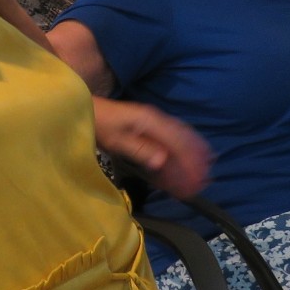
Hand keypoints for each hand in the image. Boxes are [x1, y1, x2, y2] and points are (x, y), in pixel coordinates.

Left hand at [94, 99, 211, 197]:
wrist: (87, 108)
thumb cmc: (99, 124)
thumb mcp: (117, 140)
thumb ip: (140, 150)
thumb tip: (163, 161)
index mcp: (152, 122)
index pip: (178, 143)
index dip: (190, 162)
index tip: (196, 180)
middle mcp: (158, 120)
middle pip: (184, 141)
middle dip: (195, 162)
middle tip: (203, 180)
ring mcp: (154, 123)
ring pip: (180, 140)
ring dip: (190, 157)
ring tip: (200, 174)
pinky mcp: (149, 127)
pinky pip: (170, 140)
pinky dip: (179, 153)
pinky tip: (181, 165)